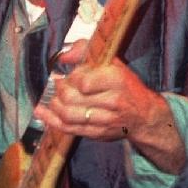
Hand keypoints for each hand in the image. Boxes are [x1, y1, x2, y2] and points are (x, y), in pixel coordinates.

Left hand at [34, 48, 183, 172]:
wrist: (145, 116)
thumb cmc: (127, 87)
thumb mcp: (114, 64)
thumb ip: (88, 53)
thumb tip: (64, 54)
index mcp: (117, 80)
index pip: (83, 81)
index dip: (71, 77)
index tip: (70, 74)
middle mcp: (112, 101)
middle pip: (72, 99)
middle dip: (59, 90)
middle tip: (58, 84)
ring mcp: (104, 120)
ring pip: (68, 115)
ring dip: (54, 105)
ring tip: (53, 97)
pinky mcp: (97, 134)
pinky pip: (68, 129)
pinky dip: (51, 120)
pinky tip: (42, 112)